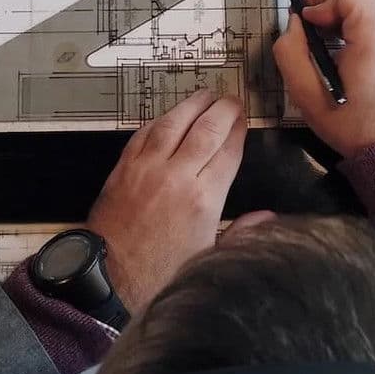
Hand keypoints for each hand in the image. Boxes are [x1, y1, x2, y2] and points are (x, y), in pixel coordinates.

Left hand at [87, 90, 245, 312]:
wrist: (109, 277)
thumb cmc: (159, 273)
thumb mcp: (209, 257)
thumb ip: (240, 232)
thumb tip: (266, 218)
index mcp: (204, 199)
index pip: (228, 151)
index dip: (239, 130)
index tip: (244, 120)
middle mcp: (177, 177)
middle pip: (206, 129)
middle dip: (222, 110)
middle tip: (231, 101)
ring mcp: (147, 169)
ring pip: (173, 123)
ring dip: (191, 106)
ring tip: (204, 96)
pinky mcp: (123, 168)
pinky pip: (144, 134)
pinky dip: (159, 121)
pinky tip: (168, 117)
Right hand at [272, 0, 374, 157]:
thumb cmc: (352, 125)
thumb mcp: (307, 95)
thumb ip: (291, 53)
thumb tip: (293, 25)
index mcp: (374, 36)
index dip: (320, 1)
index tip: (306, 24)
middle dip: (327, 8)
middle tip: (308, 32)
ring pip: (367, 7)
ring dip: (341, 19)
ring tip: (324, 46)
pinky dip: (356, 28)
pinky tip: (343, 54)